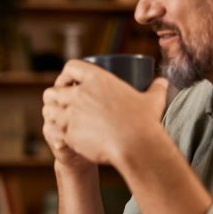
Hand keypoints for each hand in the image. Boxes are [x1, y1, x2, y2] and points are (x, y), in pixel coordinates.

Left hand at [42, 60, 168, 168]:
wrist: (136, 146)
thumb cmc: (145, 123)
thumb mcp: (152, 101)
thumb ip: (157, 89)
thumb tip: (163, 82)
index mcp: (97, 79)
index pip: (71, 67)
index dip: (66, 74)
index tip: (67, 83)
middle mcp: (79, 93)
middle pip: (53, 90)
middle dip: (54, 97)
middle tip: (60, 104)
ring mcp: (71, 113)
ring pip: (49, 110)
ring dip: (52, 114)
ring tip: (58, 119)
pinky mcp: (69, 132)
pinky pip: (54, 129)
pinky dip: (56, 132)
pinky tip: (62, 136)